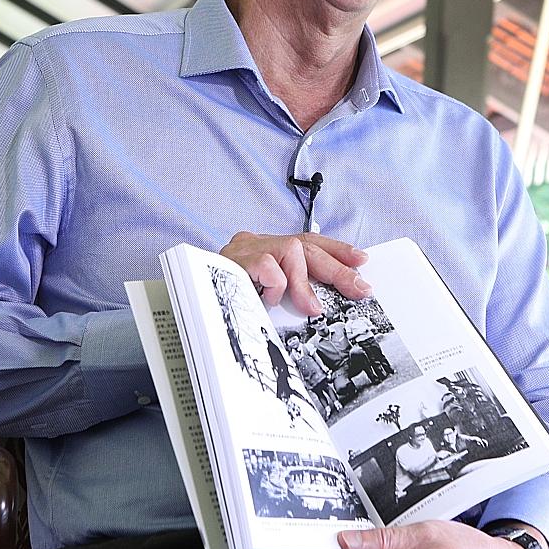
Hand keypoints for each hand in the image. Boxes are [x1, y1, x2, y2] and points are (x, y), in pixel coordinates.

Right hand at [220, 231, 370, 313]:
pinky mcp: (235, 257)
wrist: (187, 293)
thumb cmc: (225, 297)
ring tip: (309, 307)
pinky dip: (275, 286)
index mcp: (265, 248)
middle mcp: (256, 242)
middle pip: (306, 246)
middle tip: (360, 288)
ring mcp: (244, 247)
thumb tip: (319, 304)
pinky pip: (269, 267)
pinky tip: (266, 297)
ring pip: (292, 251)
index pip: (307, 242)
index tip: (362, 260)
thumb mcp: (263, 296)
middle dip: (337, 268)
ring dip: (304, 283)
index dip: (336, 250)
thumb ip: (289, 292)